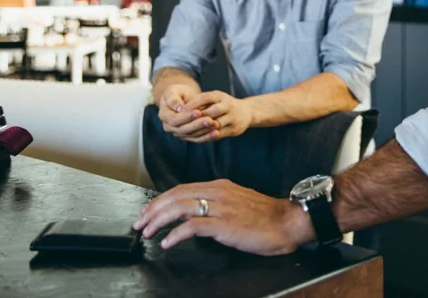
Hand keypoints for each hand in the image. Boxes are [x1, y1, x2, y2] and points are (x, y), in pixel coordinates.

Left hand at [133, 179, 313, 254]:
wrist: (288, 222)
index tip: (148, 211)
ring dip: (159, 219)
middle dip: (153, 209)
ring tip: (147, 232)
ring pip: (180, 207)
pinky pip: (193, 226)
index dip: (161, 200)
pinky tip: (167, 242)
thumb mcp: (237, 204)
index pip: (181, 189)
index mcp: (219, 186)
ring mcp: (221, 207)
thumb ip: (216, 205)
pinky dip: (176, 233)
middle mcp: (217, 192)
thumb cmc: (265, 217)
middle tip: (139, 223)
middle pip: (176, 195)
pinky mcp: (225, 224)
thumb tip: (194, 216)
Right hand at [157, 84, 217, 141]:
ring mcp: (178, 133)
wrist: (183, 98)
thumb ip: (174, 99)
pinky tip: (216, 133)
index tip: (198, 112)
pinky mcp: (187, 136)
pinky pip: (197, 138)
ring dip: (204, 132)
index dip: (186, 117)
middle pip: (183, 130)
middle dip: (197, 125)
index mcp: (164, 115)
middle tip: (210, 120)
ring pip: (191, 135)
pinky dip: (207, 137)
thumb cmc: (178, 92)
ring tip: (216, 125)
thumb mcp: (174, 91)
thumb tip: (179, 108)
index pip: (174, 119)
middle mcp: (169, 126)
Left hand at [184, 90, 253, 140]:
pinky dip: (207, 136)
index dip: (193, 104)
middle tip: (182, 123)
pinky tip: (197, 138)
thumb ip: (201, 102)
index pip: (205, 97)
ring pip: (215, 124)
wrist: (247, 112)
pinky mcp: (234, 129)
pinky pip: (218, 134)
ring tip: (187, 132)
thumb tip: (181, 108)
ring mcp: (232, 117)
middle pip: (211, 111)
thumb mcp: (215, 98)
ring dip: (201, 129)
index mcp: (220, 96)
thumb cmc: (224, 104)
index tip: (180, 110)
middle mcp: (228, 105)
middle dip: (196, 118)